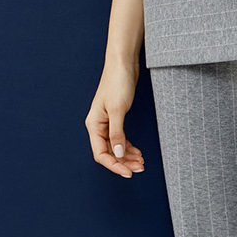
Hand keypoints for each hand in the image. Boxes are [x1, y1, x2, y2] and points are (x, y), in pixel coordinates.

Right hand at [85, 60, 145, 177]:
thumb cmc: (117, 82)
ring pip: (116, 147)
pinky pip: (120, 139)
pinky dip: (129, 147)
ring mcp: (107, 123)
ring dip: (128, 156)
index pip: (101, 153)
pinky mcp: (116, 118)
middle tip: (140, 169)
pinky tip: (138, 152)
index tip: (128, 173)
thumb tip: (118, 154)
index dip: (114, 165)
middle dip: (124, 162)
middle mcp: (98, 126)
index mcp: (94, 125)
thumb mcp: (118, 110)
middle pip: (109, 153)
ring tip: (141, 162)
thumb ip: (117, 133)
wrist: (123, 64)